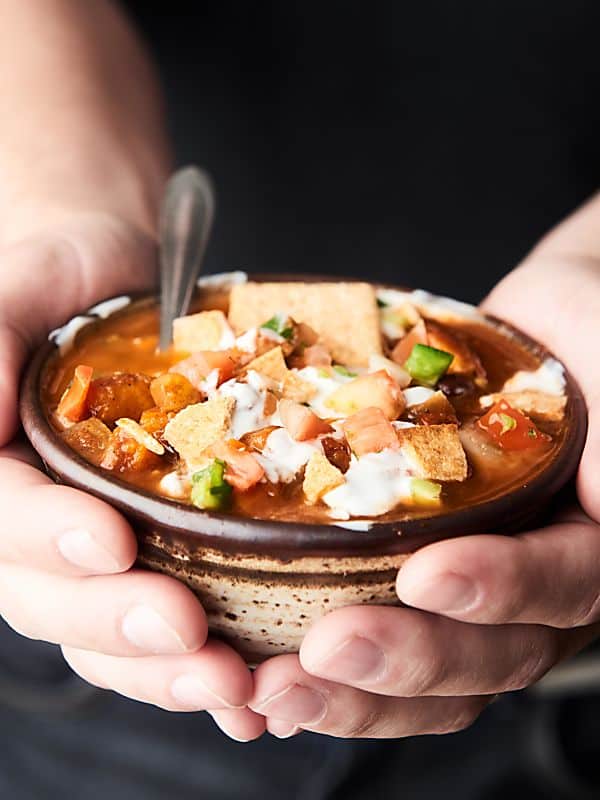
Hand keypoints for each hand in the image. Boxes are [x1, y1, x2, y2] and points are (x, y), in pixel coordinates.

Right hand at [0, 216, 264, 741]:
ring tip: (234, 685)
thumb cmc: (59, 275)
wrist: (119, 281)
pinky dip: (198, 662)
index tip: (110, 541)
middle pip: (49, 597)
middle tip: (190, 636)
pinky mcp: (152, 551)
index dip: (44, 537)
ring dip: (164, 668)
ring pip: (105, 630)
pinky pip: (162, 615)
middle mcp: (28, 524)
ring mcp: (89, 546)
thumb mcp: (14, 289)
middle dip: (116, 623)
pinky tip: (250, 688)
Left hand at [248, 196, 599, 738]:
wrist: (542, 326)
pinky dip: (332, 667)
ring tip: (274, 687)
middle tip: (325, 651)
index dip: (498, 589)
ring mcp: (478, 588)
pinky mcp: (419, 574)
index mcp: (590, 539)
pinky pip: (382, 632)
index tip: (427, 574)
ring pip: (430, 671)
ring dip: (353, 689)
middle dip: (406, 658)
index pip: (561, 584)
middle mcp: (538, 583)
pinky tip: (265, 676)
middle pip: (488, 654)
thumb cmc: (585, 325)